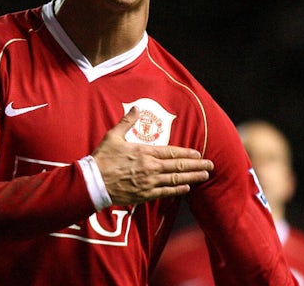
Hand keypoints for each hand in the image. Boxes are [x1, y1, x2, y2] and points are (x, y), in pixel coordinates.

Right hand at [91, 107, 213, 204]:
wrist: (93, 182)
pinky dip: (177, 190)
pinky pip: (165, 193)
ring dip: (192, 177)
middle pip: (178, 167)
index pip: (171, 153)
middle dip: (196, 166)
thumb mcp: (113, 136)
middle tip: (210, 165)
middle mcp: (150, 168)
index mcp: (144, 152)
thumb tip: (136, 108)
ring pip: (175, 180)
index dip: (186, 153)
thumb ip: (127, 122)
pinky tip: (186, 188)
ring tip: (204, 176)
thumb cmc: (102, 158)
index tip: (198, 153)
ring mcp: (148, 183)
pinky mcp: (144, 195)